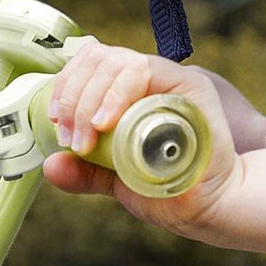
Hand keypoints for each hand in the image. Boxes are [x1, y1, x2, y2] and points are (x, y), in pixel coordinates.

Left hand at [43, 41, 243, 240]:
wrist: (213, 207)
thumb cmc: (173, 190)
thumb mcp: (118, 179)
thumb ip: (88, 171)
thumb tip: (52, 166)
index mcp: (131, 92)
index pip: (91, 63)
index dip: (66, 85)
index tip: (56, 120)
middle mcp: (149, 79)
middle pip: (99, 58)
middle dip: (73, 95)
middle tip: (70, 136)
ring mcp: (169, 78)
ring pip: (117, 61)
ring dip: (89, 98)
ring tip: (85, 137)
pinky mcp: (189, 83)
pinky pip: (144, 70)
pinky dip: (117, 93)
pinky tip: (105, 122)